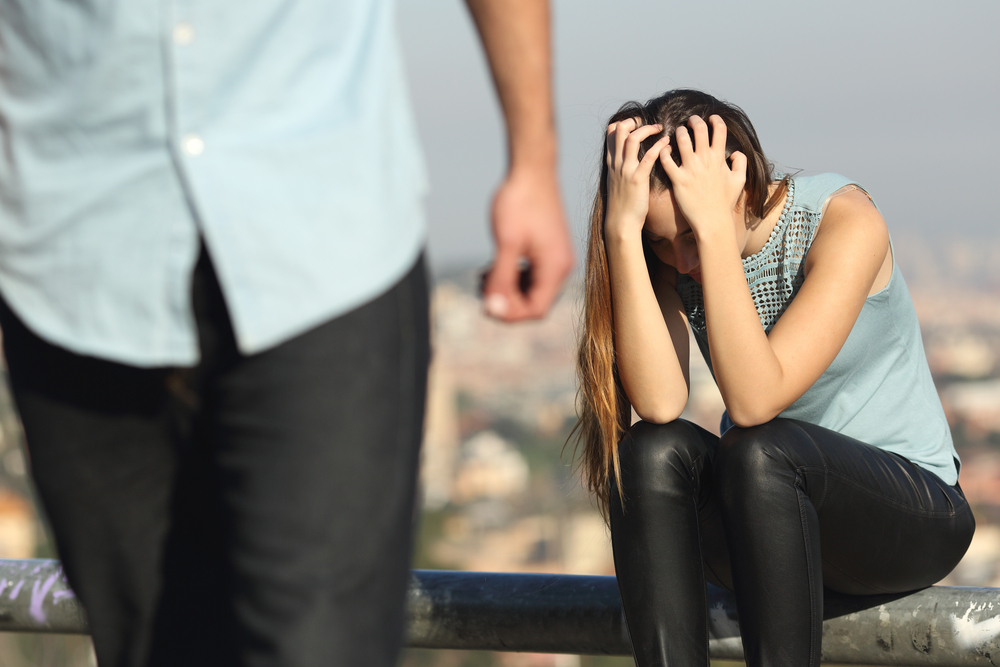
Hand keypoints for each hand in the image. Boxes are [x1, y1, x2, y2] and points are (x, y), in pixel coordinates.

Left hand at [482, 166, 572, 320]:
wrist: (532, 169)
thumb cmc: (520, 201)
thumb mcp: (506, 243)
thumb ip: (501, 279)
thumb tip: (493, 309)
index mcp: (555, 268)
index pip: (535, 309)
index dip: (509, 314)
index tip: (485, 305)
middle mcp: (561, 267)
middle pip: (534, 302)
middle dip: (506, 301)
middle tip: (480, 290)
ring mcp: (556, 258)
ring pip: (531, 289)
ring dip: (507, 290)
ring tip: (483, 278)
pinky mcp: (549, 250)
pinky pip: (532, 275)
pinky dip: (513, 276)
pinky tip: (493, 268)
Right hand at [603, 118, 669, 241]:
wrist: (621, 222)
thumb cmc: (622, 204)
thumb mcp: (617, 182)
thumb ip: (621, 168)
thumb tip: (629, 160)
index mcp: (612, 163)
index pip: (611, 133)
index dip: (623, 123)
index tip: (637, 124)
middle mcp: (617, 163)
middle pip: (620, 130)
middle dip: (634, 121)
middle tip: (649, 123)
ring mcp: (626, 170)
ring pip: (633, 139)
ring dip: (648, 129)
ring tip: (660, 128)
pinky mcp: (638, 179)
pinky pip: (648, 157)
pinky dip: (659, 146)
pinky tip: (667, 143)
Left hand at [659, 115, 746, 241]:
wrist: (713, 221)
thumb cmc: (725, 202)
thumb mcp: (740, 180)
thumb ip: (741, 163)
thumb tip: (734, 153)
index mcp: (719, 158)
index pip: (719, 129)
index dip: (715, 120)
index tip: (711, 118)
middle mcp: (705, 160)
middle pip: (699, 129)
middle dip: (694, 120)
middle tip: (690, 120)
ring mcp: (691, 169)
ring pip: (682, 139)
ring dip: (679, 132)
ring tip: (678, 133)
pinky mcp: (678, 180)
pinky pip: (667, 160)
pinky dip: (664, 151)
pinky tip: (664, 150)